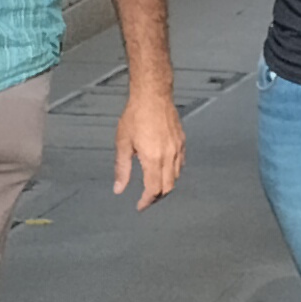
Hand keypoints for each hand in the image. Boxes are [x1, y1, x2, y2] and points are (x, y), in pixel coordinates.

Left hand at [112, 85, 185, 208]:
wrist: (153, 95)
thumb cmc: (135, 116)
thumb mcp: (123, 143)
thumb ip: (122, 168)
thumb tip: (119, 189)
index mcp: (153, 159)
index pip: (153, 189)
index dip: (147, 201)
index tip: (140, 206)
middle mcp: (169, 156)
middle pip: (167, 187)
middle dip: (157, 197)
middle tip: (146, 200)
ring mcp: (178, 149)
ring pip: (176, 177)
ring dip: (165, 186)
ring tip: (154, 187)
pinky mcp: (182, 141)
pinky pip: (180, 164)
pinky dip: (173, 173)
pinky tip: (164, 171)